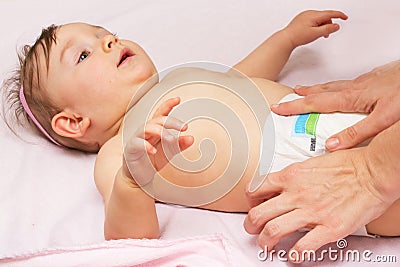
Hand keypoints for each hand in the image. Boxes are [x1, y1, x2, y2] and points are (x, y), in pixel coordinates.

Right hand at [123, 97, 193, 186]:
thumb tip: (191, 138)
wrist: (138, 178)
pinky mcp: (130, 150)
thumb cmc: (151, 162)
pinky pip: (137, 144)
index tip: (178, 99)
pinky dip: (145, 146)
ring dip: (160, 132)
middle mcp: (145, 132)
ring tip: (171, 139)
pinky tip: (154, 151)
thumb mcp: (169, 153)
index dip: (168, 105)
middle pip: (157, 120)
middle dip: (171, 121)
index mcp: (155, 130)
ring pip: (146, 128)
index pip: (161, 114)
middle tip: (184, 127)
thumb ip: (178, 146)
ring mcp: (136, 139)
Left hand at [244, 147, 392, 261]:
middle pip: (259, 213)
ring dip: (265, 241)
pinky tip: (294, 255)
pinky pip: (303, 246)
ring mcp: (311, 212)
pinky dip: (295, 254)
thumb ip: (295, 175)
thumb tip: (284, 184)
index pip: (257, 189)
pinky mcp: (329, 227)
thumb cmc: (349, 165)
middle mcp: (296, 194)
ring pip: (273, 230)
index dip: (250, 201)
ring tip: (266, 245)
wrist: (374, 172)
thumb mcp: (312, 162)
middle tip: (251, 229)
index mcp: (291, 176)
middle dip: (250, 224)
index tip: (252, 206)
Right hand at [272, 60, 399, 150]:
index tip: (278, 108)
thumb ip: (357, 133)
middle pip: (320, 92)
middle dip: (301, 96)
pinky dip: (334, 86)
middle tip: (286, 98)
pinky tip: (339, 89)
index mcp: (350, 98)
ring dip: (315, 89)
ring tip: (304, 90)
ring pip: (332, 86)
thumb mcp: (382, 119)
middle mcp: (353, 88)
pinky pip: (345, 84)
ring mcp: (362, 83)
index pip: (315, 104)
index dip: (294, 107)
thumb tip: (331, 145)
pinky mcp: (372, 80)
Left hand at [283, 10, 347, 47]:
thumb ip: (327, 29)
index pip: (330, 13)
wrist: (286, 39)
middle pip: (325, 17)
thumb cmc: (298, 36)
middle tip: (327, 34)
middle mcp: (309, 13)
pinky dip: (316, 26)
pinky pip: (313, 20)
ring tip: (318, 35)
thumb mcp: (316, 34)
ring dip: (322, 26)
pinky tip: (313, 33)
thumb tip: (337, 26)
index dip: (339, 15)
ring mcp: (305, 15)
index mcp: (314, 15)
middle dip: (328, 25)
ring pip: (319, 19)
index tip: (345, 17)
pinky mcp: (302, 19)